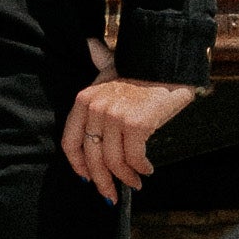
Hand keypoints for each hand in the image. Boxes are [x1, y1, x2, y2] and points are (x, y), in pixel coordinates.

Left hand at [60, 41, 196, 199]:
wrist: (168, 62)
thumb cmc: (142, 68)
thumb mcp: (113, 65)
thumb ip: (99, 62)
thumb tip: (90, 44)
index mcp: (84, 99)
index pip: (70, 141)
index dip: (78, 165)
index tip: (87, 179)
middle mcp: (95, 108)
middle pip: (93, 157)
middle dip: (102, 181)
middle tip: (112, 194)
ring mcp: (114, 116)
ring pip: (114, 162)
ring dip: (126, 178)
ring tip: (136, 182)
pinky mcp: (135, 124)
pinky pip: (134, 158)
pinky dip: (141, 169)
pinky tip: (147, 170)